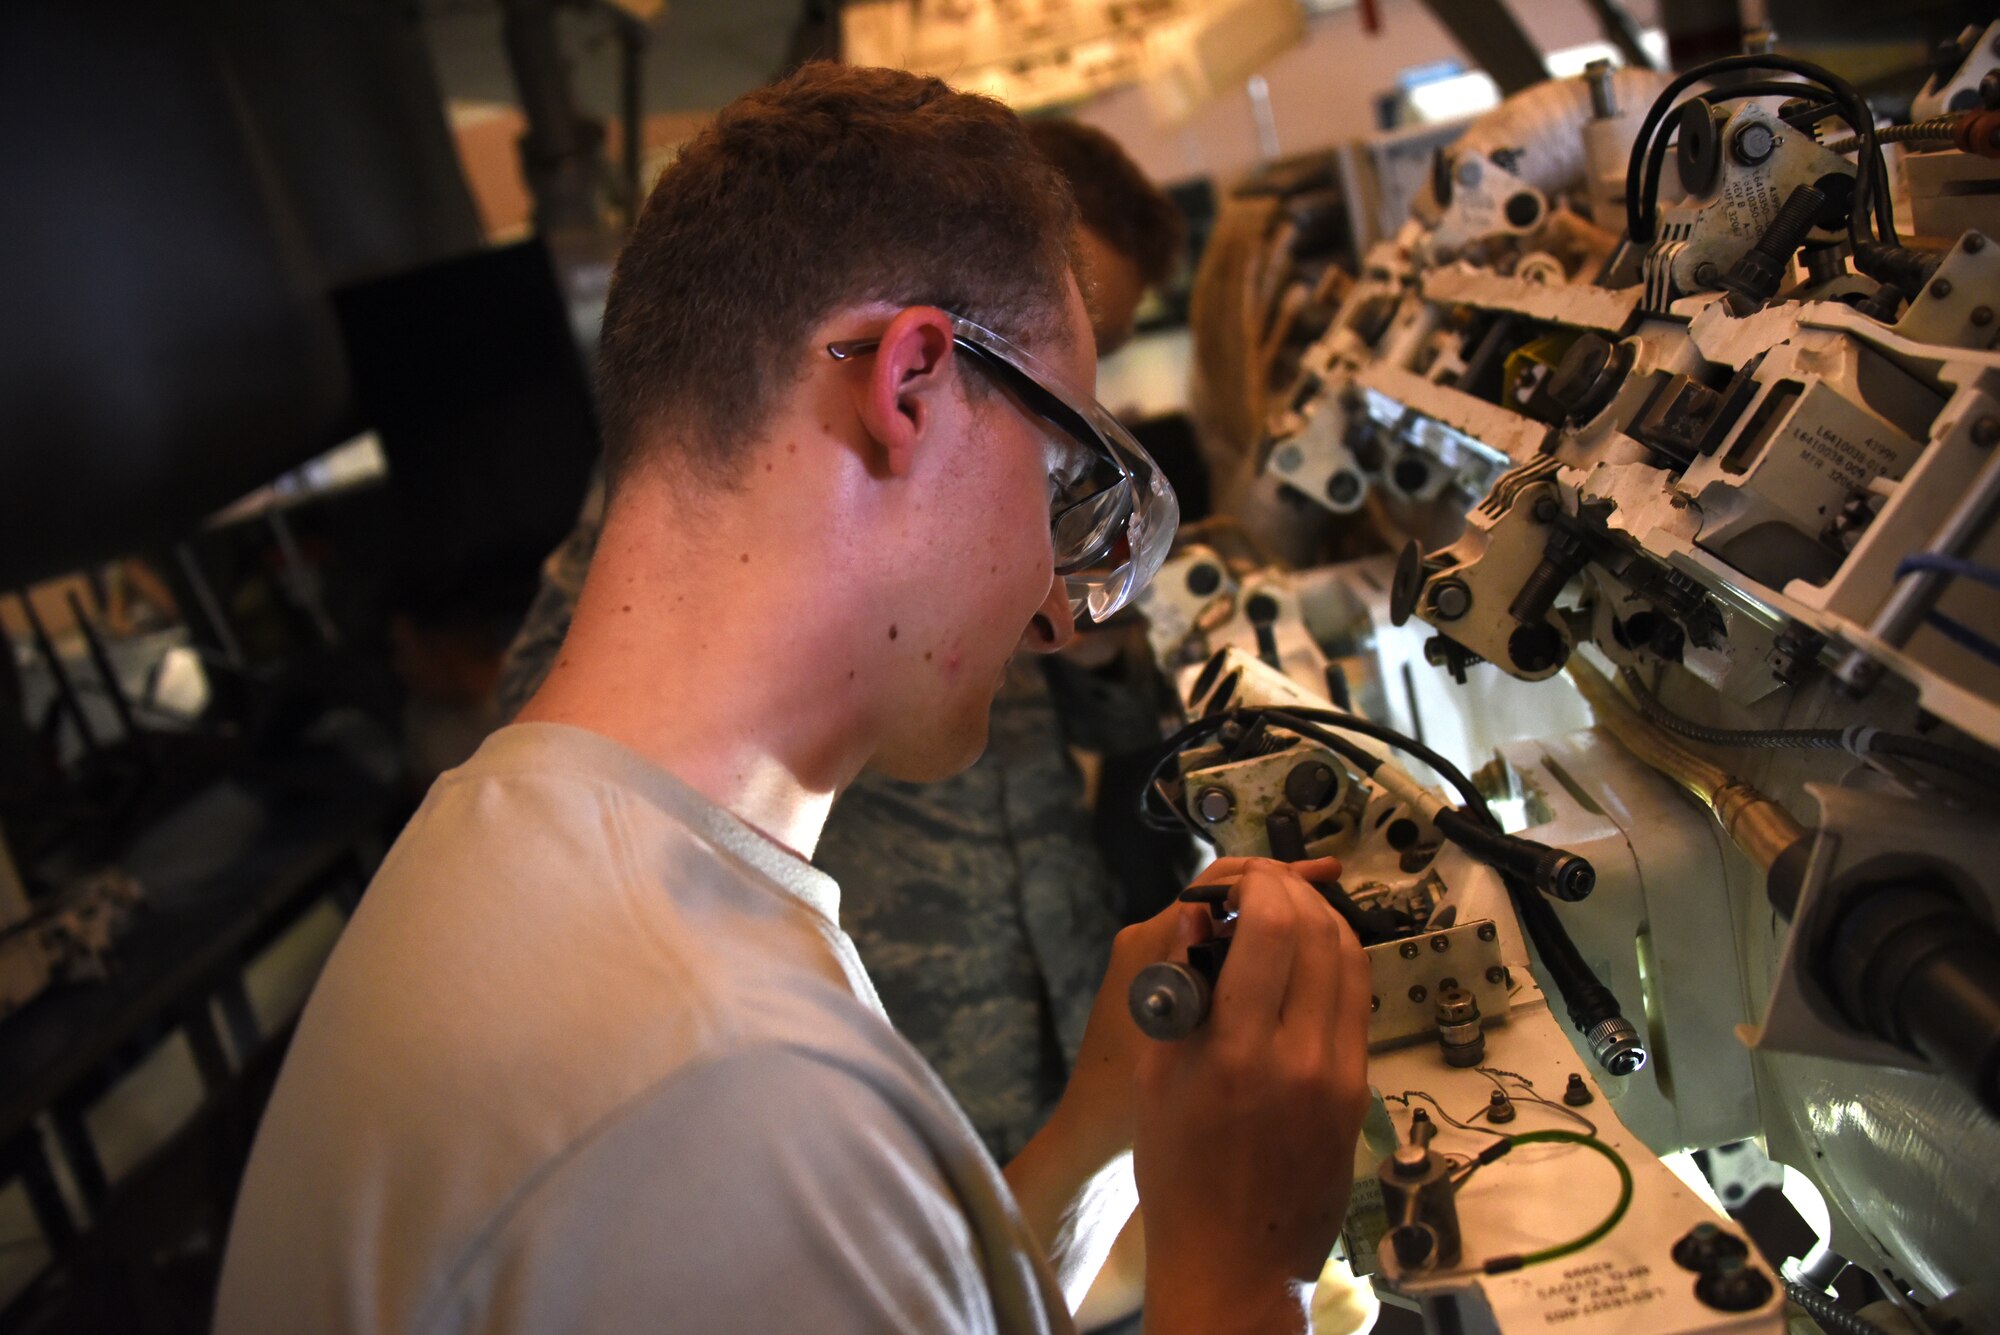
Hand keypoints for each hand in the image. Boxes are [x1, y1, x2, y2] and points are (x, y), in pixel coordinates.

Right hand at [1132, 859, 1371, 1332]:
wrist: (1236, 1262)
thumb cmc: (1179, 1174)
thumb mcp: (1155, 1078)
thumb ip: (1177, 992)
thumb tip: (1194, 917)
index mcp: (1238, 1054)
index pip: (1271, 930)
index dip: (1256, 884)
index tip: (1232, 878)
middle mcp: (1302, 1058)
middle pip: (1318, 932)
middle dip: (1287, 889)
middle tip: (1255, 883)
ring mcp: (1341, 1074)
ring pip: (1350, 958)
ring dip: (1318, 916)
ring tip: (1281, 907)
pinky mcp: (1360, 1089)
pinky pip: (1357, 1000)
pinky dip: (1334, 960)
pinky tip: (1305, 955)